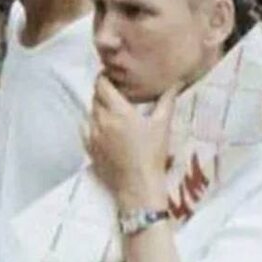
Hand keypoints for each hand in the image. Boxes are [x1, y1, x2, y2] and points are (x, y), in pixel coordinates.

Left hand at [88, 75, 177, 210]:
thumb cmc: (152, 155)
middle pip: (95, 98)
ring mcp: (92, 136)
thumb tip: (176, 82)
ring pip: (90, 113)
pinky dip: (91, 123)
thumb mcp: (162, 125)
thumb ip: (167, 100)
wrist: (138, 185)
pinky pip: (85, 129)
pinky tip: (102, 126)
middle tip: (114, 91)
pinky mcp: (89, 149)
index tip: (110, 75)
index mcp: (118, 112)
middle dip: (103, 92)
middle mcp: (102, 121)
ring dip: (98, 107)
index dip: (103, 77)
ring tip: (110, 109)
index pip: (101, 85)